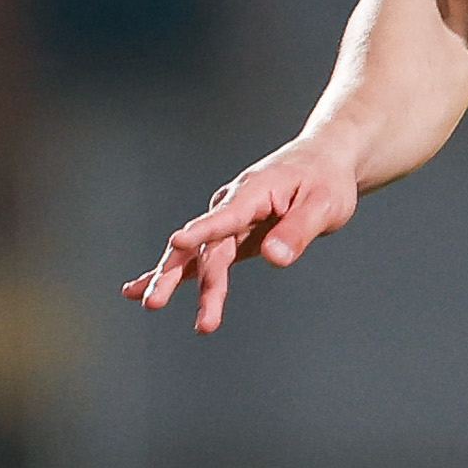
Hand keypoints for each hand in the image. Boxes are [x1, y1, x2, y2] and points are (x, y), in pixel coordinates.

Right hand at [125, 141, 363, 334]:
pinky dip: (175, 274)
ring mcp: (227, 222)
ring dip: (173, 280)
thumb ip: (298, 231)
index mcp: (254, 192)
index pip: (226, 216)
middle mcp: (232, 206)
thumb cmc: (326, 181)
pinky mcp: (231, 237)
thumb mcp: (325, 205)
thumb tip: (274, 258)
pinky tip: (140, 290)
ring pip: (197, 256)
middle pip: (206, 246)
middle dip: (182, 276)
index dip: (203, 231)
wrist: (321, 163)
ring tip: (148, 304)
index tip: (178, 244)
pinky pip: (200, 259)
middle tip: (157, 302)